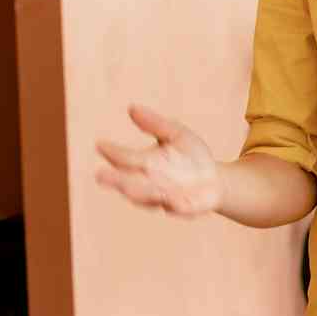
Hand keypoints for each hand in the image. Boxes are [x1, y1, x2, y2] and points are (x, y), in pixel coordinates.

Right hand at [94, 104, 221, 217]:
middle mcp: (149, 182)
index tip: (100, 144)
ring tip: (130, 186)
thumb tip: (132, 107)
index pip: (124, 158)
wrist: (216, 179)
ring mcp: (165, 197)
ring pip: (147, 197)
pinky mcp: (183, 207)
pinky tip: (173, 200)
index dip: (112, 152)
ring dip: (142, 192)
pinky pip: (176, 207)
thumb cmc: (191, 155)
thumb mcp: (176, 134)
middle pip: (128, 183)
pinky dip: (174, 205)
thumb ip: (155, 124)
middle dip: (115, 180)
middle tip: (100, 176)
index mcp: (144, 163)